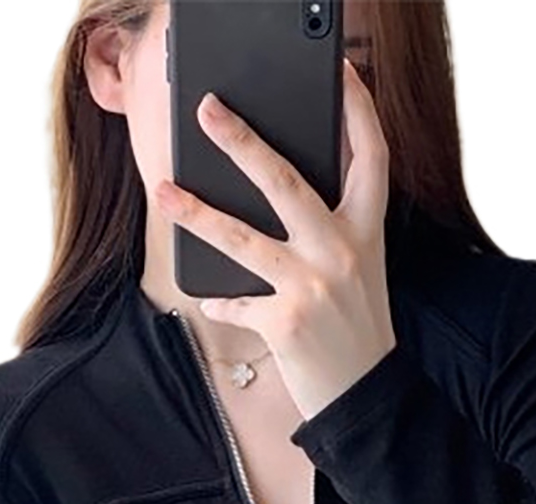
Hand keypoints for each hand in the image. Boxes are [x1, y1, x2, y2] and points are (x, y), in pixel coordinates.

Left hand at [157, 57, 396, 421]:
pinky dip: (221, 301)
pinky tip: (211, 299)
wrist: (368, 400)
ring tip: (164, 191)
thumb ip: (332, 230)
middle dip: (241, 142)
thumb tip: (274, 191)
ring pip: (242, 238)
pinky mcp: (284, 323)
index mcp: (366, 232)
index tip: (341, 72)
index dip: (358, 109)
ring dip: (197, 212)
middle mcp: (341, 253)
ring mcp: (311, 288)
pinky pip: (237, 301)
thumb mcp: (360, 270)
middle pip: (286, 182)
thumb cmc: (357, 331)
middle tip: (207, 110)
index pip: (371, 157)